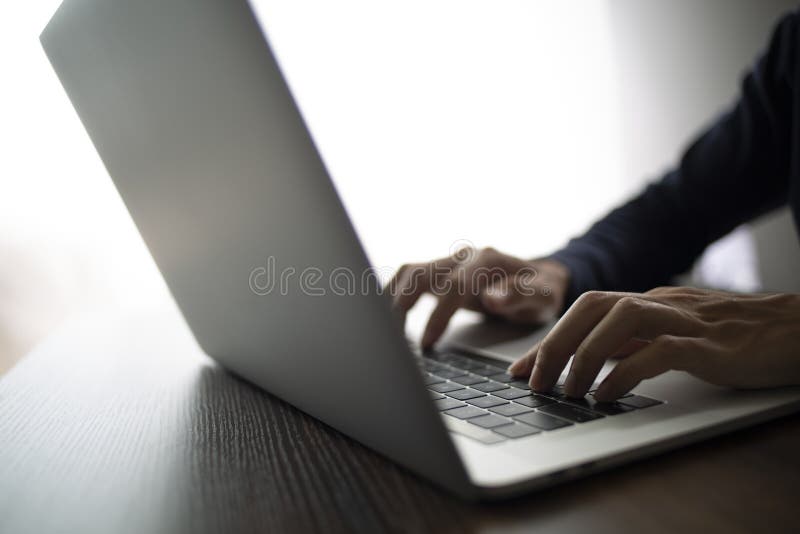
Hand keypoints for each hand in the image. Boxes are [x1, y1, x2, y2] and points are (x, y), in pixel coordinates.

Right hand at [388, 246, 569, 347]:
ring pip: (409, 272)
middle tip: (395, 340)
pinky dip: (393, 293)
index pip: (453, 285)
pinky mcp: (441, 273)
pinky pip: (409, 277)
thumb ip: (521, 295)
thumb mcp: (543, 296)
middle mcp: (464, 256)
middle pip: (421, 273)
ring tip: (386, 331)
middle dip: (403, 305)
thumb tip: (494, 297)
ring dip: (392, 299)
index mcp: (487, 260)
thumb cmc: (542, 291)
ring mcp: (450, 263)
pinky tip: (384, 315)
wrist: (540, 279)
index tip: (427, 343)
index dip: (437, 315)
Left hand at [509, 287, 799, 400]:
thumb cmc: (732, 337)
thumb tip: (589, 362)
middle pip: (591, 307)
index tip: (518, 371)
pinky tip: (607, 395)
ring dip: (584, 355)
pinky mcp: (710, 343)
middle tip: (533, 382)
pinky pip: (659, 349)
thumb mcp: (671, 336)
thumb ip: (633, 343)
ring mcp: (685, 320)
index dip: (547, 339)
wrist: (794, 331)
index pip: (584, 311)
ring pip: (620, 318)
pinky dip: (627, 371)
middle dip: (554, 344)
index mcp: (647, 302)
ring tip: (567, 390)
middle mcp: (659, 303)